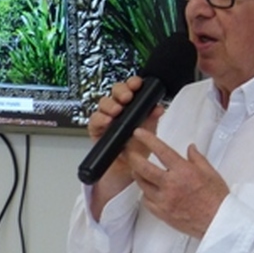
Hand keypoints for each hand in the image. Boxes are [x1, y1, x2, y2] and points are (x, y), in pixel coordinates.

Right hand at [85, 76, 164, 217]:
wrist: (127, 168)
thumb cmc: (138, 148)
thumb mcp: (148, 132)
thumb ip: (152, 118)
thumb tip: (159, 107)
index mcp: (132, 105)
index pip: (131, 88)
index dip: (133, 83)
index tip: (138, 83)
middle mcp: (118, 109)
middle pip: (115, 91)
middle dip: (121, 91)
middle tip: (127, 98)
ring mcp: (106, 118)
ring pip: (104, 103)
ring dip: (110, 105)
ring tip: (117, 111)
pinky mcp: (96, 129)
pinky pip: (94, 120)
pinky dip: (100, 119)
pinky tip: (107, 121)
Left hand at [127, 127, 228, 238]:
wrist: (218, 221)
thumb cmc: (216, 199)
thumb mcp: (210, 172)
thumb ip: (197, 158)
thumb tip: (190, 148)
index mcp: (183, 171)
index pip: (161, 151)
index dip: (148, 139)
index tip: (139, 133)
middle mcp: (171, 184)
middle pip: (143, 168)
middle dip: (133, 157)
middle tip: (130, 152)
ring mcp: (164, 200)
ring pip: (142, 184)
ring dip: (137, 175)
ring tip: (137, 169)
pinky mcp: (162, 213)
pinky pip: (147, 201)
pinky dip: (146, 193)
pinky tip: (148, 190)